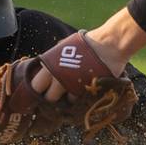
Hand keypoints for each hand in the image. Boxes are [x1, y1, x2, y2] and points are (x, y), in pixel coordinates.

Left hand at [29, 11, 145, 100]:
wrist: (109, 44)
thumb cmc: (87, 43)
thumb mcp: (65, 47)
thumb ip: (55, 59)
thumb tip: (47, 67)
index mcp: (49, 65)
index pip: (36, 86)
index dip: (39, 89)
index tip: (43, 90)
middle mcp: (58, 77)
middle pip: (49, 98)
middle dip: (53, 97)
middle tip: (59, 93)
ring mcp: (71, 85)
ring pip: (64, 101)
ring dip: (68, 98)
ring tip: (75, 88)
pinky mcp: (84, 91)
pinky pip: (78, 100)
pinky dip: (80, 97)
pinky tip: (84, 89)